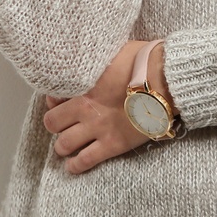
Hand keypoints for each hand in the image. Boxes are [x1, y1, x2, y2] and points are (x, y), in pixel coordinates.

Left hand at [42, 39, 168, 174]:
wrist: (164, 80)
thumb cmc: (143, 60)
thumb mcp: (114, 51)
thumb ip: (98, 60)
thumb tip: (92, 59)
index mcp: (84, 84)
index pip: (53, 97)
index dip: (53, 101)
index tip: (58, 103)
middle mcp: (85, 108)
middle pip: (52, 123)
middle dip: (55, 124)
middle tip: (62, 125)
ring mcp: (98, 128)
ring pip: (64, 144)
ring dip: (62, 146)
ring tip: (67, 146)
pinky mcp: (113, 144)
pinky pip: (85, 160)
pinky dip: (75, 165)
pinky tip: (73, 166)